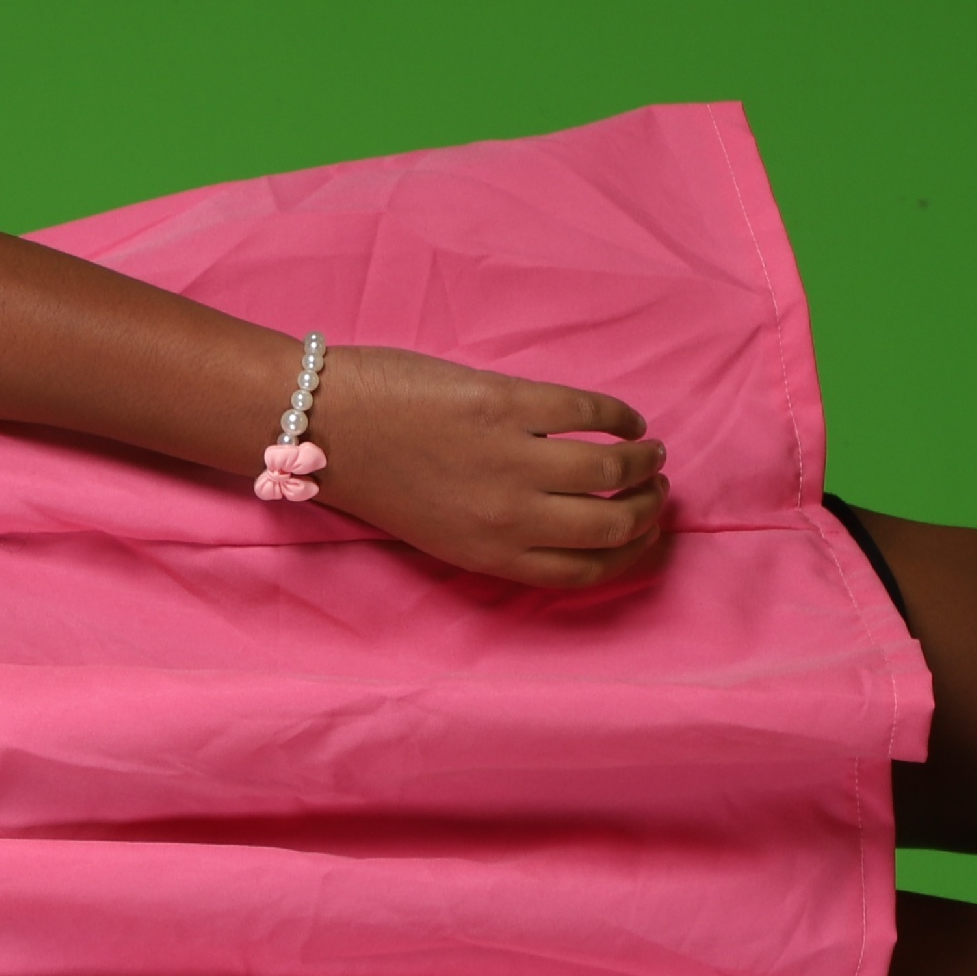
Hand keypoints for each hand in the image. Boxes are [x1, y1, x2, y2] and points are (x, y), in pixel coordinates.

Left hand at [308, 345, 666, 590]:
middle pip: (612, 525)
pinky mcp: (508, 403)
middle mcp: (506, 517)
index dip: (630, 556)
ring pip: (613, 470)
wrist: (322, 424)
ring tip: (649, 451)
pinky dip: (620, 417)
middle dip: (648, 509)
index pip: (586, 572)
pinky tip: (625, 420)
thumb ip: (501, 534)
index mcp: (488, 555)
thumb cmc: (375, 476)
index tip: (647, 537)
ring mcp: (510, 459)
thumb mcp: (439, 531)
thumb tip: (567, 517)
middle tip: (654, 488)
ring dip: (646, 461)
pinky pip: (589, 413)